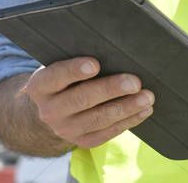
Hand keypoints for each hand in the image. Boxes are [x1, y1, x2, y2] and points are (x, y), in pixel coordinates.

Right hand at [23, 57, 154, 148]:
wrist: (53, 109)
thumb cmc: (65, 77)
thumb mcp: (61, 63)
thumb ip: (77, 56)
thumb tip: (111, 46)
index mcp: (40, 86)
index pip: (56, 77)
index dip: (74, 70)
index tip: (96, 64)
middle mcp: (49, 111)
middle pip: (82, 99)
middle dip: (111, 89)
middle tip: (135, 82)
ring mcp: (65, 129)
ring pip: (98, 118)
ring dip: (126, 107)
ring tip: (147, 97)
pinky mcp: (82, 141)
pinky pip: (107, 133)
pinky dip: (128, 121)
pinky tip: (143, 111)